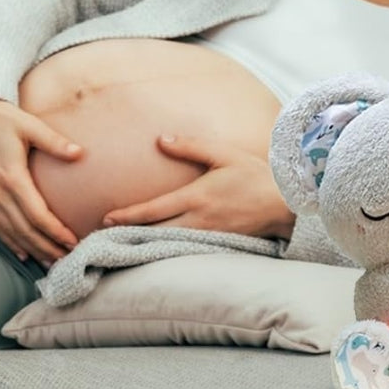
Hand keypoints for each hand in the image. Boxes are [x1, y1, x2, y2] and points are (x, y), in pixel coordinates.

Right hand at [0, 93, 81, 265]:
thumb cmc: (0, 118)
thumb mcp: (29, 124)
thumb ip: (54, 142)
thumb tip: (80, 153)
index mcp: (11, 176)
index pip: (37, 214)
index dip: (55, 231)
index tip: (73, 241)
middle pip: (24, 230)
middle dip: (47, 247)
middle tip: (67, 258)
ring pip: (9, 232)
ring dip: (31, 249)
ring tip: (50, 260)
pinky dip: (9, 242)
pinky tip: (23, 251)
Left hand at [101, 133, 295, 239]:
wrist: (285, 202)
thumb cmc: (253, 174)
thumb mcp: (222, 153)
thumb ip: (190, 146)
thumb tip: (160, 140)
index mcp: (196, 197)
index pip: (154, 210)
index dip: (128, 215)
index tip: (107, 218)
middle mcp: (199, 220)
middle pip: (155, 231)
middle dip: (128, 234)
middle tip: (102, 236)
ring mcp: (208, 236)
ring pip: (168, 243)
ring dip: (144, 243)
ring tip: (121, 243)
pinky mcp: (217, 245)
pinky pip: (185, 248)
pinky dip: (166, 249)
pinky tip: (154, 248)